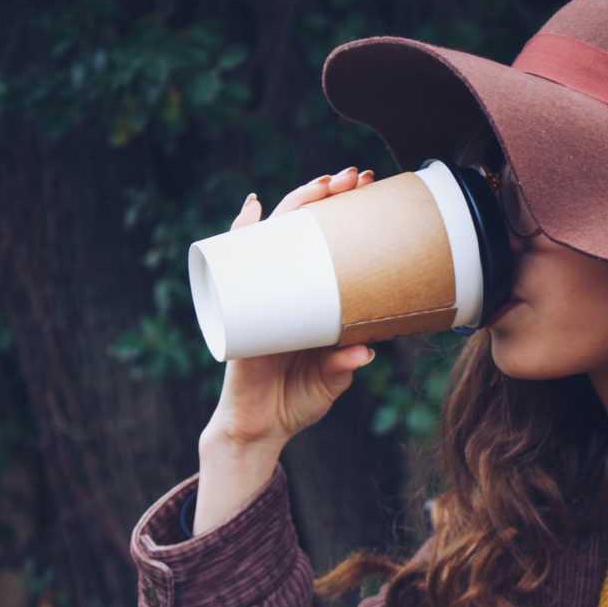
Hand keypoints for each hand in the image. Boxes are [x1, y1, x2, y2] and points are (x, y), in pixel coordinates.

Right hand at [194, 167, 375, 533]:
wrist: (259, 428)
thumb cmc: (297, 399)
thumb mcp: (330, 379)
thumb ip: (344, 364)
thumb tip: (367, 351)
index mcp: (313, 300)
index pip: (332, 246)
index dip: (350, 218)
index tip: (372, 192)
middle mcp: (287, 288)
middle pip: (305, 230)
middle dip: (328, 198)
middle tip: (353, 178)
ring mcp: (261, 293)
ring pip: (275, 236)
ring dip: (295, 204)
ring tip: (319, 185)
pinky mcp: (238, 307)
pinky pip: (235, 263)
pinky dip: (239, 234)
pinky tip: (250, 209)